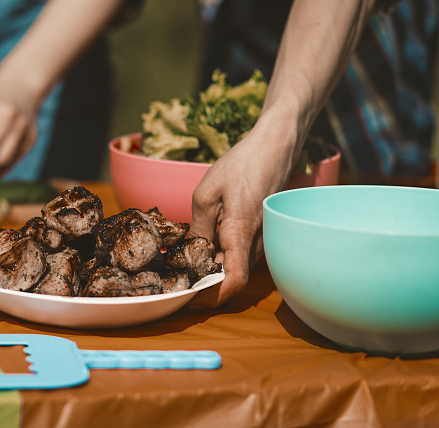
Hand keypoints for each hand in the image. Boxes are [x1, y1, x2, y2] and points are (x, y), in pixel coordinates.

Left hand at [188, 119, 296, 308]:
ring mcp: (262, 240)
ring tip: (180, 266)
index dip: (210, 296)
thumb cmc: (241, 166)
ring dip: (211, 271)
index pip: (232, 282)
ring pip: (235, 267)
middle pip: (231, 278)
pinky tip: (200, 248)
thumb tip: (189, 256)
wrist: (274, 148)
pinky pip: (240, 254)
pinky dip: (220, 258)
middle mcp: (257, 243)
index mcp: (242, 234)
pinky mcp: (261, 234)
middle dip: (204, 285)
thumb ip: (198, 228)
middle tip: (174, 282)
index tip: (187, 298)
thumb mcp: (206, 194)